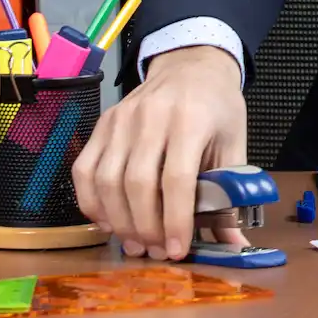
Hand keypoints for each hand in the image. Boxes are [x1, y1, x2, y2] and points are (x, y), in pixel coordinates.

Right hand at [72, 45, 249, 260]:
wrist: (191, 64)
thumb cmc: (216, 106)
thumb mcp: (234, 143)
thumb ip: (230, 192)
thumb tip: (233, 240)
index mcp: (191, 119)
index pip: (177, 178)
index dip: (175, 220)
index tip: (177, 249)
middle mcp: (152, 116)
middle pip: (137, 183)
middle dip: (145, 227)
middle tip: (155, 252)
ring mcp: (121, 119)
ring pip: (106, 181)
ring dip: (118, 221)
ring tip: (136, 243)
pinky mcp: (102, 123)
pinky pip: (84, 170)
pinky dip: (91, 202)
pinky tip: (109, 221)